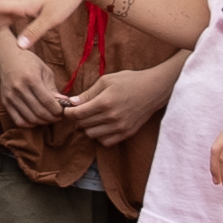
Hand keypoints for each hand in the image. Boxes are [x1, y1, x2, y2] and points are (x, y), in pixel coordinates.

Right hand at [0, 26, 62, 123]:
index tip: (64, 111)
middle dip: (53, 118)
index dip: (58, 110)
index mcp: (30, 78)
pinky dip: (30, 124)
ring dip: (43, 122)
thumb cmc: (29, 62)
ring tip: (50, 118)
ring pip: (30, 118)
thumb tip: (65, 103)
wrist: (6, 58)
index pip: (47, 101)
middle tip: (59, 116)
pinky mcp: (5, 102)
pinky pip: (18, 120)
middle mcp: (18, 88)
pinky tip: (37, 119)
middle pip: (39, 112)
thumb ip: (53, 89)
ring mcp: (10, 96)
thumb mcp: (45, 71)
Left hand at [57, 63, 173, 146]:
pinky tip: (102, 125)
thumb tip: (72, 103)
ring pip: (92, 135)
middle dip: (78, 118)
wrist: (154, 89)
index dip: (68, 112)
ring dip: (88, 127)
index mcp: (105, 102)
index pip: (78, 114)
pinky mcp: (127, 133)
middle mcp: (112, 117)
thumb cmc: (130, 81)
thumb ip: (88, 93)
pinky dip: (100, 136)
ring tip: (92, 117)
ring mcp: (121, 127)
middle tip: (80, 111)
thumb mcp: (106, 81)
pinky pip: (106, 141)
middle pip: (83, 125)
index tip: (68, 109)